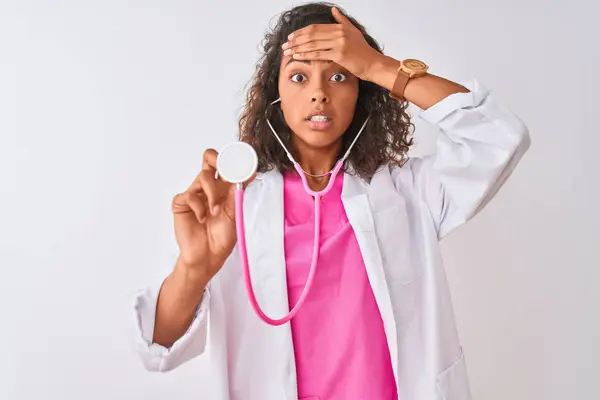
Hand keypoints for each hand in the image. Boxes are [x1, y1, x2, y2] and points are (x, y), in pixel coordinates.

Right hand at [171, 148, 255, 280]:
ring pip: (202, 176)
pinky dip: (198, 207)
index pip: (225, 164)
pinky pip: (189, 195)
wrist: (209, 255)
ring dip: (212, 194)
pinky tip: (202, 218)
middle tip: (226, 170)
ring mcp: (194, 194)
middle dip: (218, 159)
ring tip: (216, 211)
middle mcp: (208, 187)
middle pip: (209, 158)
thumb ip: (238, 190)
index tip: (243, 162)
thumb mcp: (234, 211)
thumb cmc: (221, 237)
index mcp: (223, 188)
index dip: (233, 159)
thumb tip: (251, 172)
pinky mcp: (182, 203)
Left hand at [281, 6, 382, 80]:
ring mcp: (339, 43)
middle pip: (312, 34)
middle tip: (285, 44)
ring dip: (297, 47)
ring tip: (287, 51)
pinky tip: (297, 56)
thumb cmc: (364, 52)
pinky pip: (318, 54)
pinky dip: (306, 54)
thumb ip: (342, 21)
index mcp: (340, 27)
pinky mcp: (339, 54)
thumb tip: (334, 10)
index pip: (316, 28)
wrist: (374, 64)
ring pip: (313, 44)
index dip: (301, 32)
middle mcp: (339, 33)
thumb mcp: (354, 32)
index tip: (291, 37)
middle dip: (296, 39)